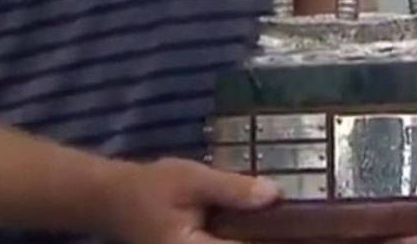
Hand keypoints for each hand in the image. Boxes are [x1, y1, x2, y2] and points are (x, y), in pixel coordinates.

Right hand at [101, 157, 279, 243]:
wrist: (114, 200)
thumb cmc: (152, 187)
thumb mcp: (192, 179)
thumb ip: (232, 190)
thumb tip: (275, 194)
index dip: (275, 239)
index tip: (302, 228)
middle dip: (268, 237)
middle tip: (295, 221)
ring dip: (255, 235)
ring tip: (283, 222)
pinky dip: (241, 236)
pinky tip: (257, 226)